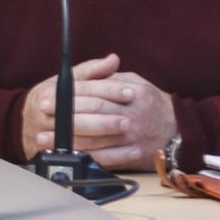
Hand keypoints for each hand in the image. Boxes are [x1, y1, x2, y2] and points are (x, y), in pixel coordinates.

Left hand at [21, 52, 175, 170]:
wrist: (178, 128)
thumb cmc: (150, 102)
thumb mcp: (134, 81)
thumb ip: (110, 75)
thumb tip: (104, 61)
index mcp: (132, 92)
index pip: (94, 91)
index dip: (68, 94)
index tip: (47, 97)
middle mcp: (133, 114)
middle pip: (93, 113)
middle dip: (64, 115)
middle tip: (41, 115)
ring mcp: (134, 137)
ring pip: (97, 138)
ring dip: (68, 139)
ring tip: (45, 139)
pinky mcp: (135, 155)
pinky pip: (107, 158)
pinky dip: (87, 158)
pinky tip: (69, 156)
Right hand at [22, 53, 119, 158]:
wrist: (25, 126)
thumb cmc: (51, 100)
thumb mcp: (66, 81)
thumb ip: (91, 71)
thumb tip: (113, 59)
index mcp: (49, 93)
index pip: (83, 91)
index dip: (109, 91)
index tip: (130, 92)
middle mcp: (46, 115)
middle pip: (80, 117)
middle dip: (106, 119)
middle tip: (129, 120)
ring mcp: (49, 136)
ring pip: (82, 139)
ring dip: (106, 138)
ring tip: (129, 136)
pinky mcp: (56, 153)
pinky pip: (84, 156)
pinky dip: (105, 157)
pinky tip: (123, 153)